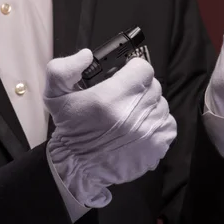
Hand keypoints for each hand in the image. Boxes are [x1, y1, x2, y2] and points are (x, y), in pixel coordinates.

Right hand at [43, 49, 176, 207]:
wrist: (79, 166)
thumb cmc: (71, 129)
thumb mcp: (54, 94)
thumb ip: (64, 68)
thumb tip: (86, 56)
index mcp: (110, 98)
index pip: (142, 68)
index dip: (133, 69)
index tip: (125, 75)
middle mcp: (133, 114)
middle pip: (153, 85)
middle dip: (139, 87)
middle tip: (124, 96)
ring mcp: (148, 131)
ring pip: (161, 103)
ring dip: (149, 104)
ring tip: (130, 112)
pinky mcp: (157, 146)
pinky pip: (168, 123)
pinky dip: (157, 122)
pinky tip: (140, 125)